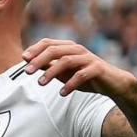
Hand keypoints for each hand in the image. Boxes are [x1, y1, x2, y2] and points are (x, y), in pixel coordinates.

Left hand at [22, 38, 136, 96]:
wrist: (113, 84)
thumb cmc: (85, 77)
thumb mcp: (64, 72)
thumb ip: (49, 67)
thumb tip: (28, 64)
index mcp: (68, 47)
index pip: (48, 43)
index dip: (34, 49)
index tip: (22, 59)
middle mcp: (78, 49)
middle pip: (54, 50)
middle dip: (38, 60)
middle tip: (26, 72)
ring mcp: (88, 58)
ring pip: (66, 60)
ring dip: (51, 72)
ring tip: (40, 84)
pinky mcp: (98, 68)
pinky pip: (82, 74)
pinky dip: (70, 84)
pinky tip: (62, 93)